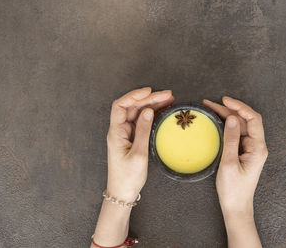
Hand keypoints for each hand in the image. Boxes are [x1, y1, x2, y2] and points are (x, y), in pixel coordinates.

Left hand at [106, 87, 173, 201]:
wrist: (122, 193)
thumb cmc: (127, 177)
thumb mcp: (139, 155)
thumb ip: (143, 131)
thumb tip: (148, 111)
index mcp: (116, 133)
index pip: (120, 106)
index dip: (133, 96)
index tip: (149, 91)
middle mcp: (119, 131)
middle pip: (132, 107)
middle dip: (149, 99)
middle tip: (167, 95)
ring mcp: (126, 134)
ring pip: (138, 113)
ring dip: (152, 105)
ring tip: (169, 100)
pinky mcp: (132, 139)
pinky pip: (142, 122)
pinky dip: (152, 115)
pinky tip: (163, 111)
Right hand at [203, 96, 267, 247]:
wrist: (236, 207)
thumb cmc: (233, 190)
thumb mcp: (228, 163)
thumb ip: (230, 140)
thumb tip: (231, 119)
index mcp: (258, 148)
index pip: (253, 119)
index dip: (240, 107)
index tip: (225, 100)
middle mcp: (256, 146)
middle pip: (245, 120)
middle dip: (229, 109)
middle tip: (210, 103)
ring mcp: (250, 149)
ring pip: (239, 126)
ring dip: (226, 116)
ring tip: (209, 108)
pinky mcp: (243, 152)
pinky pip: (236, 134)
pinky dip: (226, 126)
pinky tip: (215, 122)